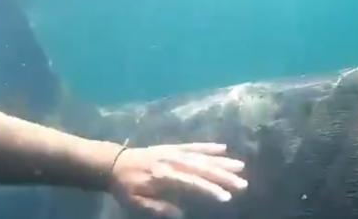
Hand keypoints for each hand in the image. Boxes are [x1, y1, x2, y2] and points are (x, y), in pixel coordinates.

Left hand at [110, 143, 247, 217]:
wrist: (114, 162)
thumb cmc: (126, 187)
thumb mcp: (137, 203)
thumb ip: (158, 208)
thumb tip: (182, 213)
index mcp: (164, 176)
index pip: (192, 183)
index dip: (210, 189)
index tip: (226, 197)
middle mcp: (172, 161)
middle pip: (201, 168)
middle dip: (223, 176)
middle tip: (242, 183)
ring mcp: (173, 152)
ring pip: (201, 156)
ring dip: (221, 161)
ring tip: (240, 166)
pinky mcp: (173, 147)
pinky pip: (193, 145)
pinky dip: (208, 146)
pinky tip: (222, 148)